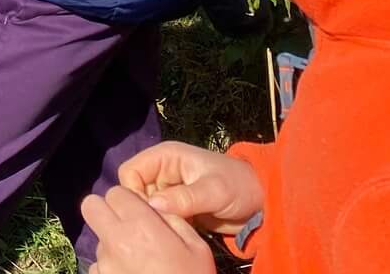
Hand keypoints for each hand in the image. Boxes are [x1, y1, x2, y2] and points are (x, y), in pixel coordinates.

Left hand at [81, 187, 215, 273]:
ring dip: (111, 244)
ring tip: (137, 263)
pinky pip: (99, 267)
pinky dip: (111, 269)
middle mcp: (115, 242)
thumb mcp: (197, 248)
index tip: (139, 212)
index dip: (128, 200)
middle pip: (91, 206)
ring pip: (97, 239)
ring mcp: (104, 266)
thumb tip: (155, 209)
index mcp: (140, 226)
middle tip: (125, 226)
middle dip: (106, 211)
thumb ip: (173, 220)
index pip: (116, 192)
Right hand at [115, 142, 263, 238]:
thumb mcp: (214, 190)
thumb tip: (153, 204)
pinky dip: (164, 226)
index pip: (130, 171)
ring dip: (156, 219)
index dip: (133, 192)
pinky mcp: (176, 207)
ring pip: (146, 206)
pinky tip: (176, 233)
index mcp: (165, 157)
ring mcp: (169, 190)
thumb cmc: (238, 186)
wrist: (260, 201)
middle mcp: (162, 171)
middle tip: (163, 225)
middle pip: (135, 191)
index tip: (149, 212)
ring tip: (172, 229)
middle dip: (145, 209)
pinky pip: (159, 217)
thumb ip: (185, 197)